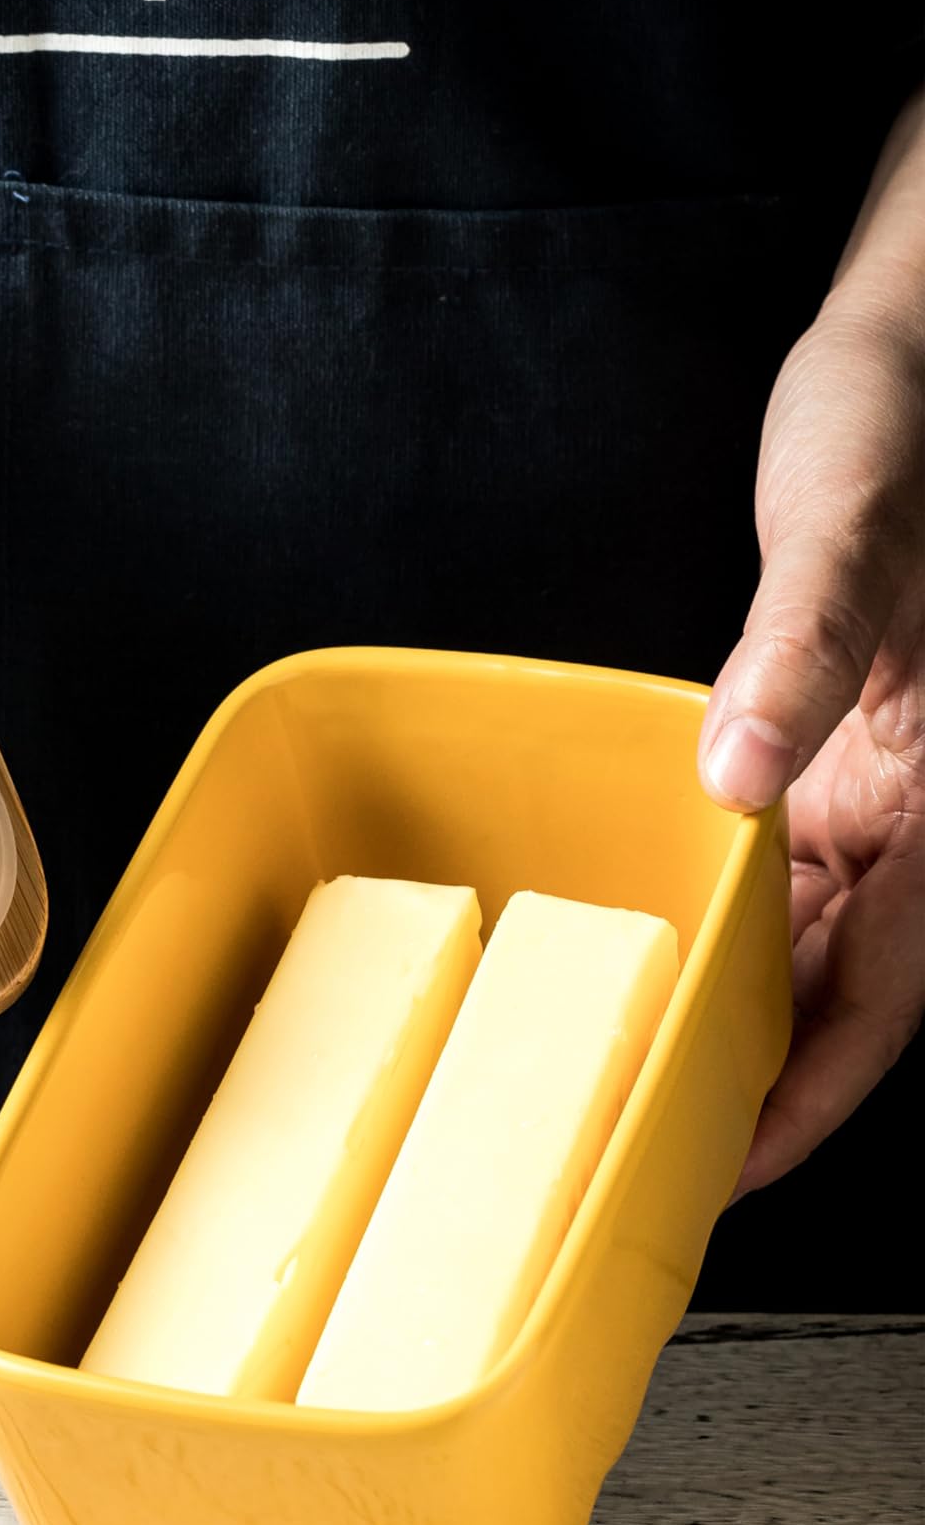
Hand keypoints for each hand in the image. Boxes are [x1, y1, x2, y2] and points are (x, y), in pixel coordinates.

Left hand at [698, 126, 924, 1191]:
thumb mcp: (846, 534)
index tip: (735, 1164)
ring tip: (628, 1074)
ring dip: (730, 1008)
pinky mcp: (817, 754)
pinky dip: (717, 922)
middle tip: (647, 1148)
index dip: (814, 1096)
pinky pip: (772, 872)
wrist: (894, 360)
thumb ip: (800, 650)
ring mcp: (864, 788)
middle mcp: (911, 809)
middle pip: (840, 989)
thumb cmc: (895, 430)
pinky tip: (643, 947)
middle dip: (759, 1080)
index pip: (886, 995)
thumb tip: (739, 771)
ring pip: (803, 942)